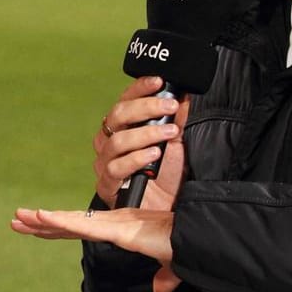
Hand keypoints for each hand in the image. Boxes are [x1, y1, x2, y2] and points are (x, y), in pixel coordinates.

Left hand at [10, 206, 181, 291]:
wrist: (205, 240)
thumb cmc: (190, 246)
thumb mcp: (173, 267)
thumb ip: (164, 279)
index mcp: (120, 230)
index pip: (79, 229)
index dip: (55, 228)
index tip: (32, 227)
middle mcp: (114, 224)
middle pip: (69, 223)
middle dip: (40, 222)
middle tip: (14, 220)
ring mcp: (116, 225)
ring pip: (71, 221)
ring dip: (44, 220)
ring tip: (20, 217)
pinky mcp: (121, 230)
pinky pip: (86, 225)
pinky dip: (63, 221)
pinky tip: (43, 217)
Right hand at [93, 77, 189, 208]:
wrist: (165, 209)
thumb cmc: (168, 174)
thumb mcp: (176, 143)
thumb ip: (176, 119)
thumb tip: (185, 94)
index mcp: (122, 127)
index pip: (125, 100)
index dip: (139, 88)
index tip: (159, 81)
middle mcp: (109, 141)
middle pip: (117, 116)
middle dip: (145, 108)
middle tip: (170, 106)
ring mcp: (105, 163)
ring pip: (117, 141)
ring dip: (145, 134)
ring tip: (168, 132)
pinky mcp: (107, 185)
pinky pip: (116, 168)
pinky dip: (135, 159)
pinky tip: (153, 155)